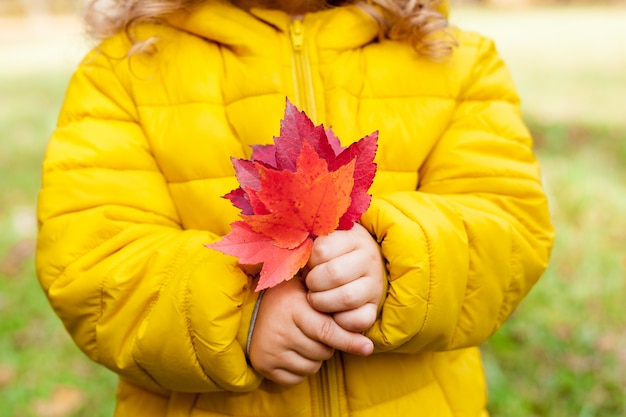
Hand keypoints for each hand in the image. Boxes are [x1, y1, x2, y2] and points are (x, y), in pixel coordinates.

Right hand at [248, 277, 373, 384]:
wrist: (249, 310)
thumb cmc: (288, 299)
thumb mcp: (306, 290)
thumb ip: (331, 302)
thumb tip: (363, 323)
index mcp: (293, 308)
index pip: (328, 330)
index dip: (350, 340)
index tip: (367, 347)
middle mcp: (281, 330)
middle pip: (323, 351)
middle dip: (328, 345)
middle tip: (316, 330)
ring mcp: (272, 350)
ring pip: (313, 366)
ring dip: (315, 357)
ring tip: (303, 339)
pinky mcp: (265, 365)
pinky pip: (297, 378)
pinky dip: (301, 369)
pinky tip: (293, 352)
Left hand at [305, 223, 383, 332]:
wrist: (360, 267)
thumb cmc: (332, 254)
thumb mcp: (324, 240)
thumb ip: (310, 242)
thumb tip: (295, 251)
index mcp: (355, 238)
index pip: (322, 250)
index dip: (309, 260)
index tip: (310, 263)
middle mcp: (369, 259)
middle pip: (334, 274)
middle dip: (313, 282)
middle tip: (310, 284)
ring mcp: (375, 285)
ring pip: (346, 297)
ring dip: (322, 302)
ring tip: (316, 298)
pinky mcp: (374, 308)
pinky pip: (358, 320)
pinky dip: (339, 320)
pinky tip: (331, 312)